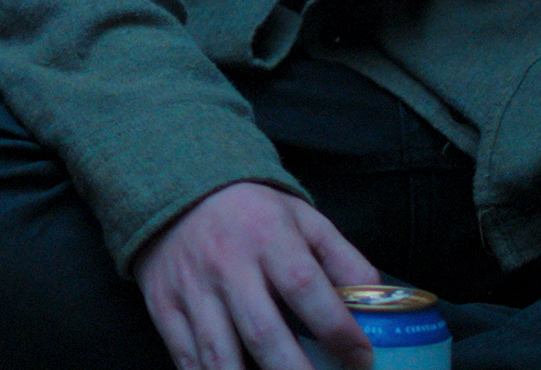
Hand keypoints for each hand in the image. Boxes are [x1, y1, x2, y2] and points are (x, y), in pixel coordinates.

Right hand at [132, 180, 378, 369]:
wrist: (175, 188)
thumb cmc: (251, 212)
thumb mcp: (303, 219)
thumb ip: (342, 258)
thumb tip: (377, 300)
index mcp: (268, 238)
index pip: (307, 289)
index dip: (338, 331)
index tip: (362, 359)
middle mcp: (227, 265)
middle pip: (263, 334)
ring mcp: (191, 289)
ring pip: (220, 355)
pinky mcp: (164, 306)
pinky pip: (186, 358)